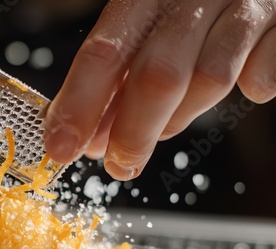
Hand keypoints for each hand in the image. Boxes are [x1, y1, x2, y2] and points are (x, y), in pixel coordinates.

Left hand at [44, 0, 275, 180]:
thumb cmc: (187, 9)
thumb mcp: (145, 32)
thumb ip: (119, 80)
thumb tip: (94, 138)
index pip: (104, 52)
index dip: (79, 104)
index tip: (61, 146)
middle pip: (156, 76)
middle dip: (133, 133)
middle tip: (119, 163)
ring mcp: (240, 4)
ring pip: (209, 80)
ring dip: (181, 118)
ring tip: (166, 125)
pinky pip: (265, 70)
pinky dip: (255, 85)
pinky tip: (247, 84)